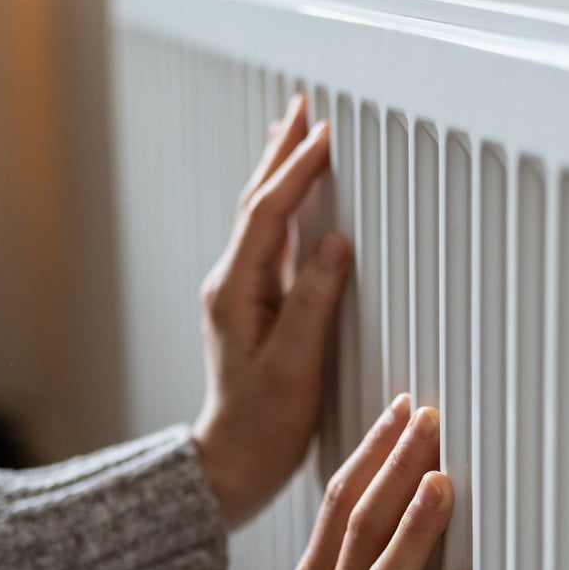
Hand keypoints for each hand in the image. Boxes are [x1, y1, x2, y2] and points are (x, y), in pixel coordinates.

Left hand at [192, 94, 350, 528]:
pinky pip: (271, 238)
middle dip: (281, 151)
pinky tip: (298, 200)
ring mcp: (242, 293)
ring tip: (297, 133)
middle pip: (258, 201)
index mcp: (237, 289)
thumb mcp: (294, 366)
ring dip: (281, 171)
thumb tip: (336, 243)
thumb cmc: (262, 425)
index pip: (269, 211)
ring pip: (263, 215)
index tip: (326, 133)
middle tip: (303, 106)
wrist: (232, 464)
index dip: (298, 168)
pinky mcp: (255, 306)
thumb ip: (314, 301)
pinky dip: (286, 205)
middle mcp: (233, 282)